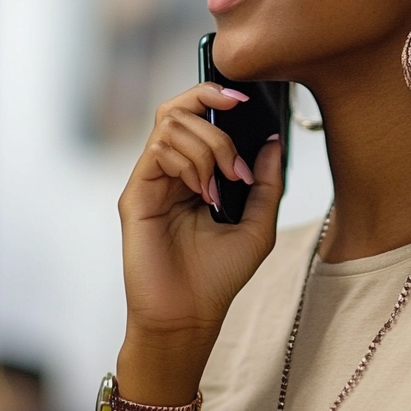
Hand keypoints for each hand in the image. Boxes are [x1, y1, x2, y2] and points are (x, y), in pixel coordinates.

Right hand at [116, 83, 283, 395]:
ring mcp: (151, 180)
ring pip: (171, 123)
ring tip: (220, 186)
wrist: (191, 316)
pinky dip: (189, 162)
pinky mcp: (136, 194)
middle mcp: (170, 170)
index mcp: (196, 171)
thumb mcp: (259, 223)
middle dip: (216, 123)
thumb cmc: (218, 276)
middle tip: (235, 163)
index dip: (216, 94)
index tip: (245, 98)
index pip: (196, 113)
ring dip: (207, 146)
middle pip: (180, 108)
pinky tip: (203, 193)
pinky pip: (158, 150)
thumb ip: (267, 180)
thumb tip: (274, 138)